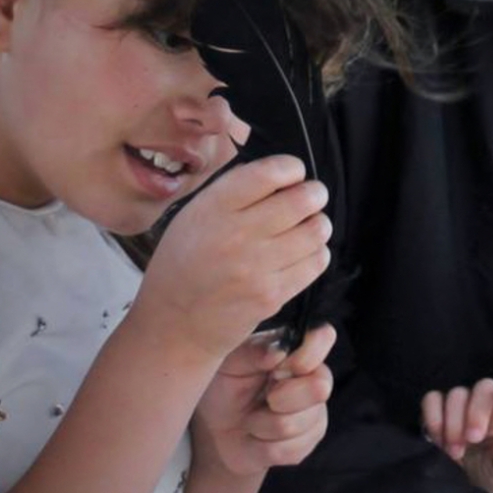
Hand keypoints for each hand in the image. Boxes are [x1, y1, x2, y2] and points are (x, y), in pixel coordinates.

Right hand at [137, 156, 330, 362]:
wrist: (174, 324)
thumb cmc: (183, 265)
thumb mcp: (192, 216)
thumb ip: (231, 192)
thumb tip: (276, 172)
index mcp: (213, 208)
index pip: (268, 173)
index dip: (291, 168)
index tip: (295, 173)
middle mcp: (236, 234)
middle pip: (301, 200)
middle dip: (315, 194)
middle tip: (313, 197)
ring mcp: (256, 267)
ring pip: (315, 231)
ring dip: (318, 224)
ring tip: (309, 226)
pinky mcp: (272, 295)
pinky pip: (315, 263)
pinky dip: (317, 253)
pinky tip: (304, 253)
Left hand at [193, 325, 334, 476]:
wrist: (217, 432)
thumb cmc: (225, 387)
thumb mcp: (229, 364)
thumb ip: (254, 352)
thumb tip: (279, 352)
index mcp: (297, 350)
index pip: (323, 336)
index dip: (308, 353)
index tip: (278, 369)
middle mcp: (314, 378)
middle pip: (319, 388)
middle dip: (278, 398)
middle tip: (262, 397)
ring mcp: (315, 413)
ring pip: (294, 424)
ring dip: (260, 425)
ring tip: (251, 418)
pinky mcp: (307, 444)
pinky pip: (288, 450)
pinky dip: (260, 446)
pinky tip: (256, 437)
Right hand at [421, 378, 492, 492]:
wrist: (466, 484)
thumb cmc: (492, 471)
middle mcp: (487, 403)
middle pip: (483, 388)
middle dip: (476, 412)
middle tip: (473, 439)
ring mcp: (462, 404)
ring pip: (457, 394)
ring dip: (454, 422)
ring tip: (455, 452)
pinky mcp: (438, 409)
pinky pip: (432, 400)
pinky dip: (433, 418)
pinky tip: (439, 440)